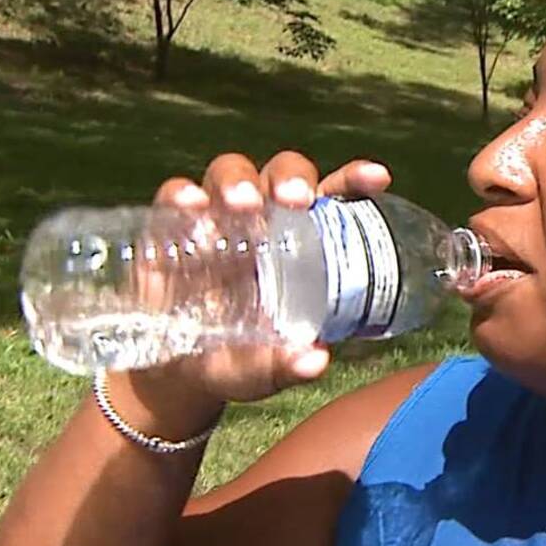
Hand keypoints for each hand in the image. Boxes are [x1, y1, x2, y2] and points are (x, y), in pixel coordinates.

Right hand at [135, 151, 392, 405]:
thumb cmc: (239, 360)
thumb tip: (315, 361)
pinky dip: (182, 196)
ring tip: (242, 205)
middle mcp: (263, 220)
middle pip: (282, 174)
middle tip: (295, 199)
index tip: (377, 178)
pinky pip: (175, 197)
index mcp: (303, 243)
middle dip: (290, 178)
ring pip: (230, 172)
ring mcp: (216, 219)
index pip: (334, 198)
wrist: (175, 373)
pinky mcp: (168, 228)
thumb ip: (289, 365)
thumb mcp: (265, 369)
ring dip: (238, 181)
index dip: (354, 180)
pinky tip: (192, 208)